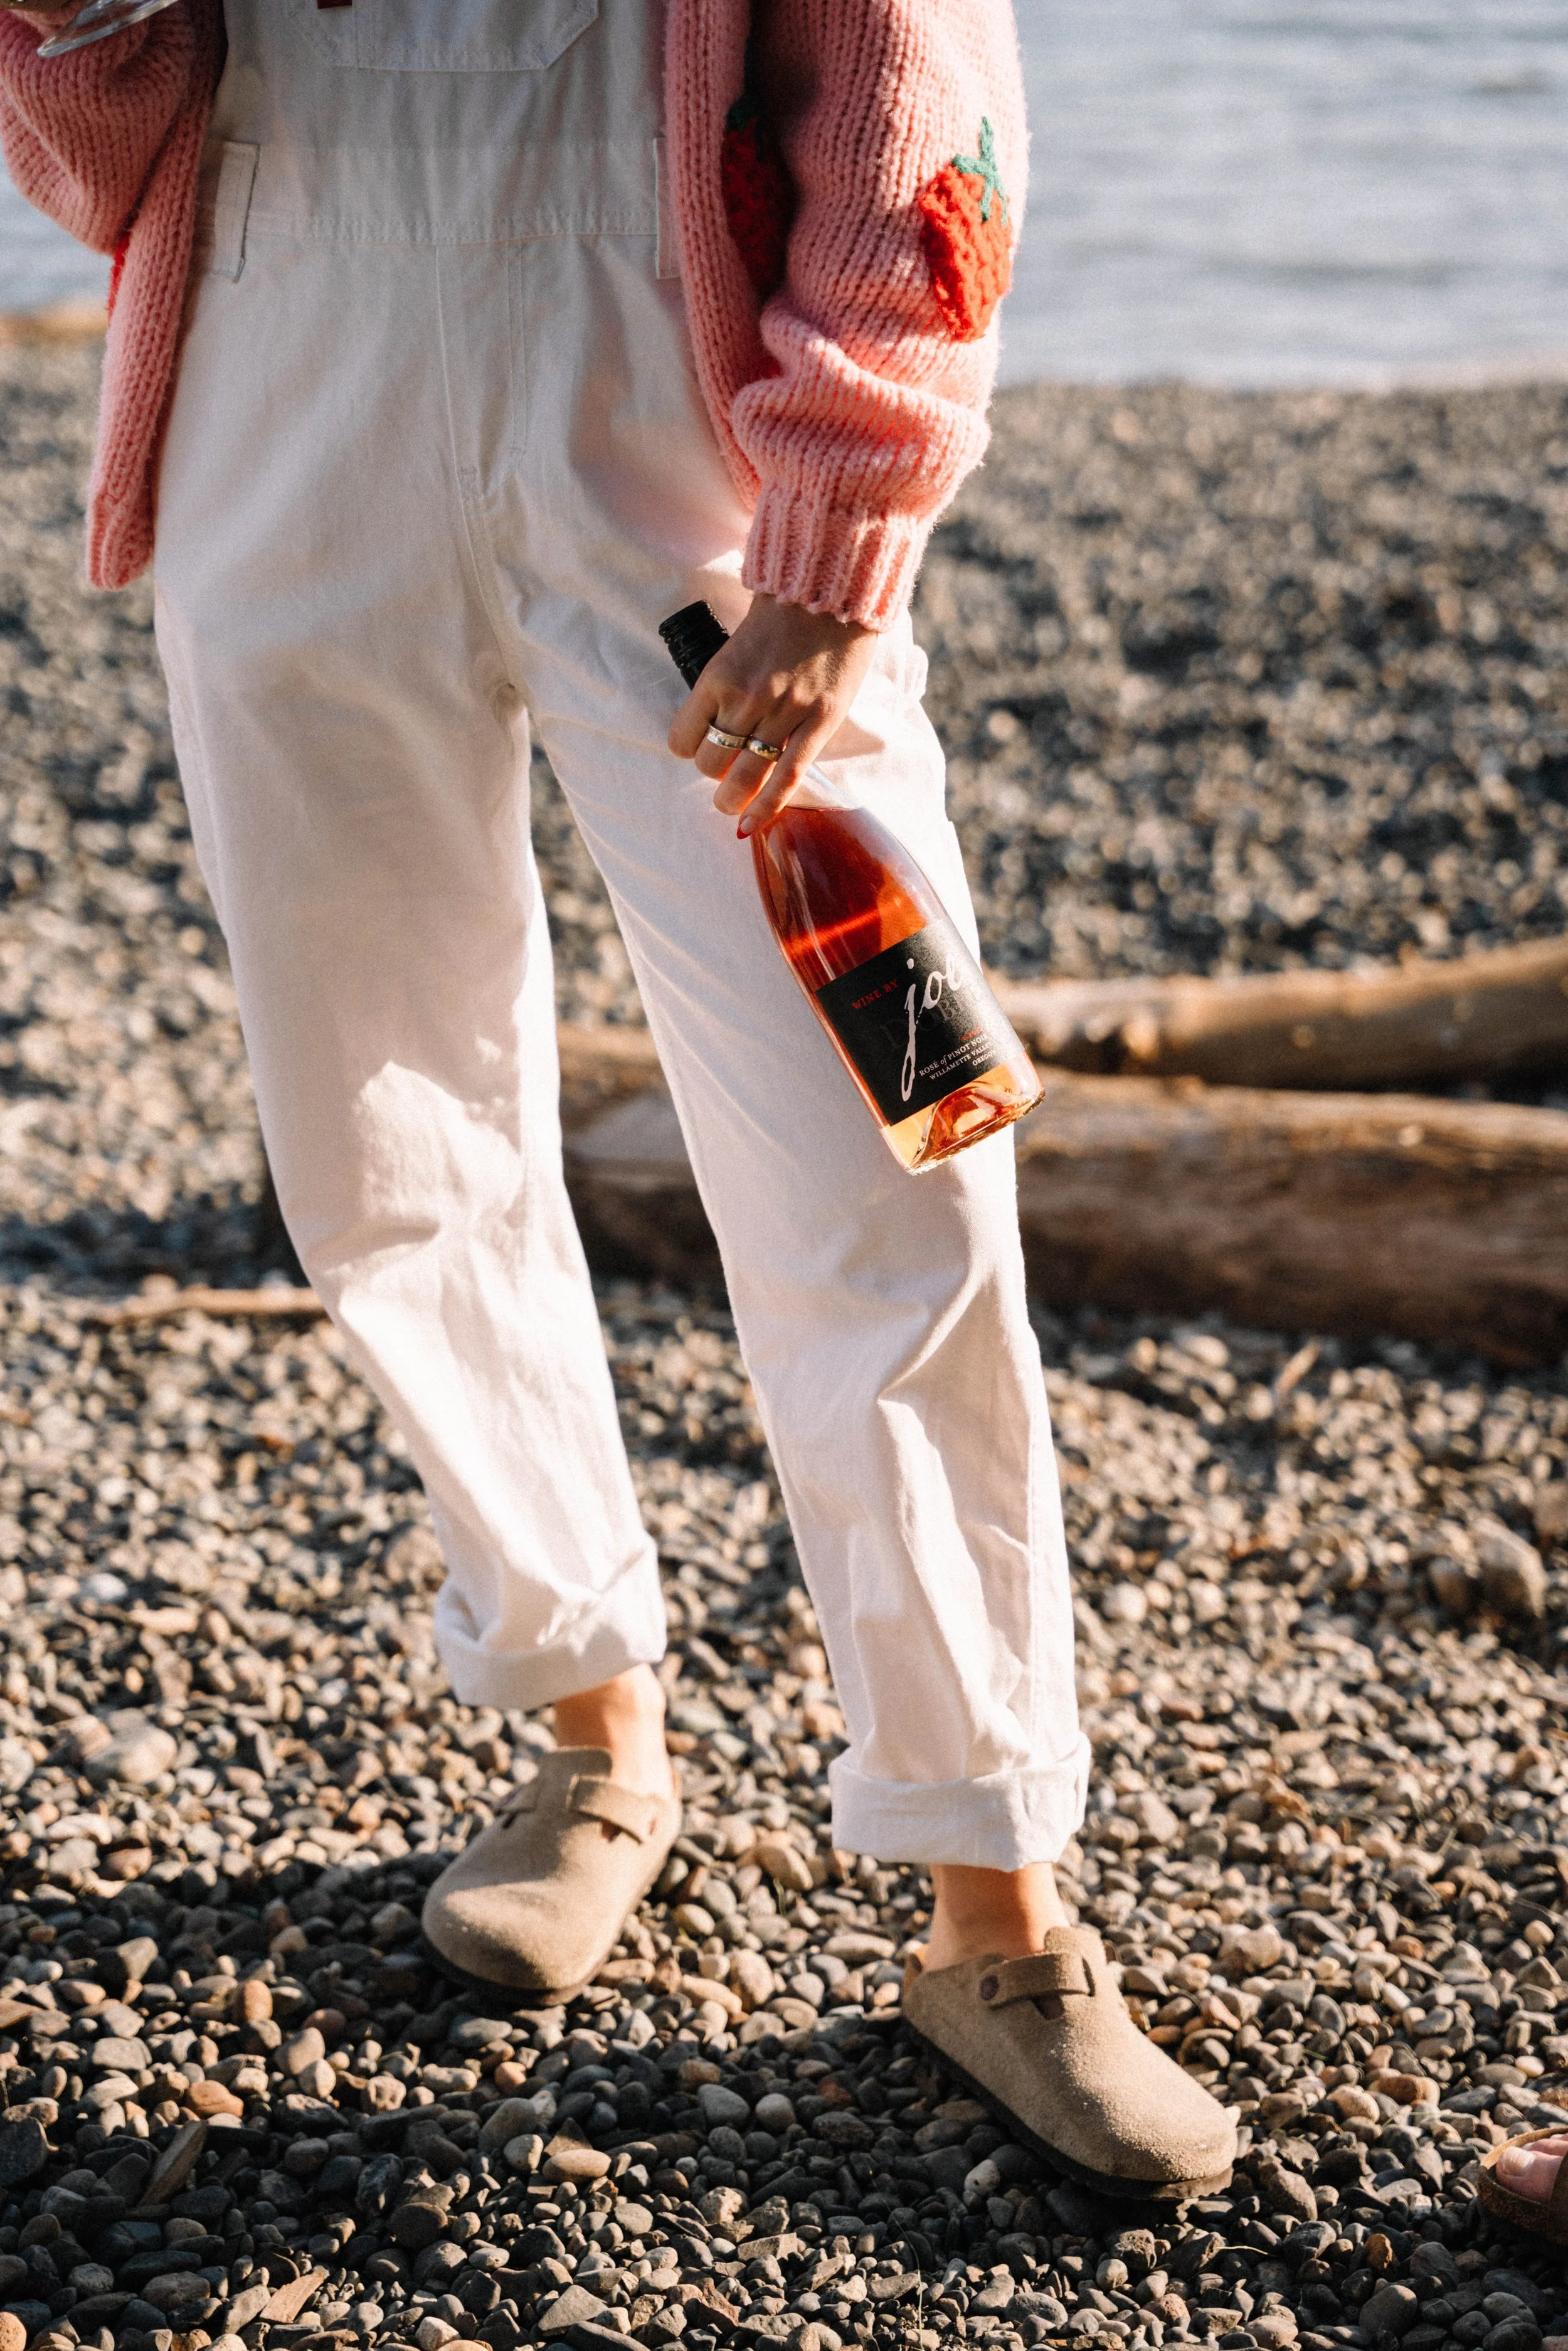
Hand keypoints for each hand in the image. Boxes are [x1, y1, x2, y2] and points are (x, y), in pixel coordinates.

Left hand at [667, 591, 877, 835]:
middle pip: (711, 763)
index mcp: (718, 677)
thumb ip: (725, 686)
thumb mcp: (735, 646)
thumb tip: (716, 726)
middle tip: (723, 770)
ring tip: (731, 806)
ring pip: (746, 776)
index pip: (683, 738)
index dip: (689, 748)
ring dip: (733, 799)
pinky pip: (789, 775)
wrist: (830, 592)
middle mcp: (747, 698)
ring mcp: (785, 712)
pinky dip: (768, 806)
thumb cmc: (780, 617)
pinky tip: (754, 823)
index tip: (701, 745)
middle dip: (713, 772)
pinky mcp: (820, 721)